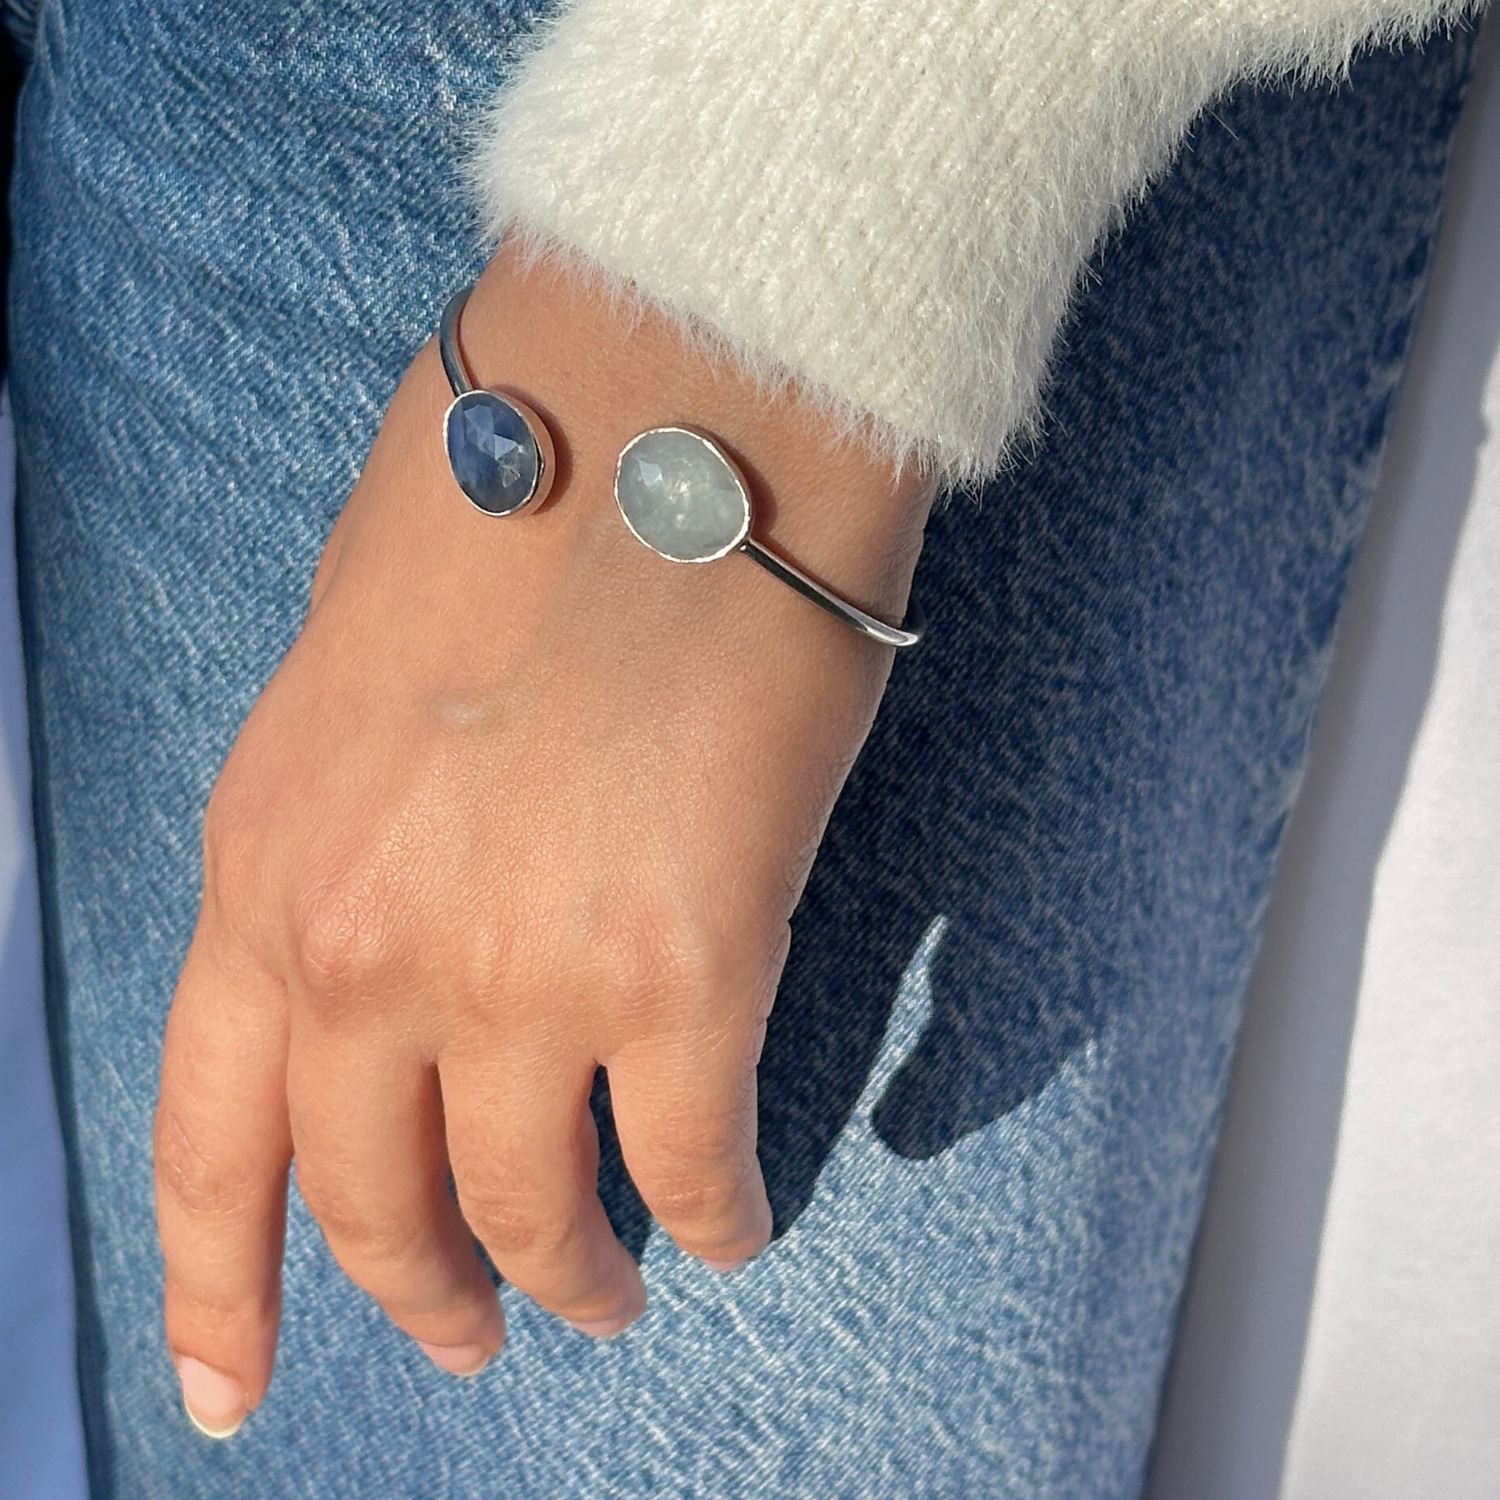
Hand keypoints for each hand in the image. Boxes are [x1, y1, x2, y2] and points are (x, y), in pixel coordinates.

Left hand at [153, 238, 935, 1434]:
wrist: (668, 410)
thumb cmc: (519, 501)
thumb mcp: (350, 678)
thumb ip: (343, 833)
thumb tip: (395, 925)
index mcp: (267, 867)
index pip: (208, 1141)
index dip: (223, 1289)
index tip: (236, 1388)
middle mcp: (368, 952)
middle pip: (382, 1204)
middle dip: (429, 1295)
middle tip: (477, 1334)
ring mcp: (526, 979)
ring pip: (533, 1217)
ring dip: (571, 1279)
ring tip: (602, 1299)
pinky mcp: (689, 974)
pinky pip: (696, 1164)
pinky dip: (715, 1216)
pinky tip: (728, 1227)